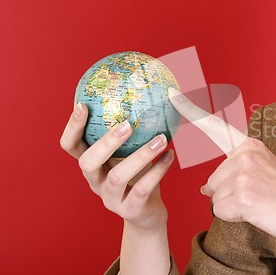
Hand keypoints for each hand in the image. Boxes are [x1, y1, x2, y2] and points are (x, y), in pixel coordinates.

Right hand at [60, 102, 174, 231]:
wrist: (147, 214)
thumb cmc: (138, 176)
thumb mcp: (130, 154)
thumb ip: (131, 134)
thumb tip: (150, 94)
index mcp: (92, 165)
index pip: (70, 146)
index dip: (72, 127)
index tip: (83, 104)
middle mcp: (95, 182)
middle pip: (87, 162)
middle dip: (106, 142)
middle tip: (127, 124)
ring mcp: (110, 199)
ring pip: (118, 176)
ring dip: (142, 155)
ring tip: (162, 138)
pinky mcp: (130, 211)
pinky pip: (143, 189)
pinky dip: (158, 171)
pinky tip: (170, 156)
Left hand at [168, 88, 275, 249]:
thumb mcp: (264, 172)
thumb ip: (233, 173)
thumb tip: (205, 190)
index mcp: (250, 145)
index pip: (215, 126)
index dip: (190, 110)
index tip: (171, 94)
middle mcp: (244, 154)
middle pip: (213, 180)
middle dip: (227, 195)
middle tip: (258, 197)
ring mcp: (242, 174)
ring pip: (214, 198)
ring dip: (232, 207)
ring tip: (259, 205)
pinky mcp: (241, 196)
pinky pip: (220, 211)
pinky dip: (234, 217)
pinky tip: (257, 212)